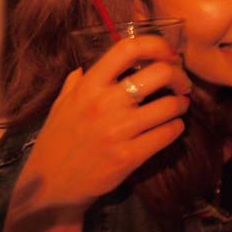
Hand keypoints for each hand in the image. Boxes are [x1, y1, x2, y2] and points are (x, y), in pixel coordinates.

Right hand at [13, 35, 190, 212]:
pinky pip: (168, 133)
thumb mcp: (61, 104)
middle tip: (180, 84)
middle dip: (178, 76)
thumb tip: (86, 66)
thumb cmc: (57, 141)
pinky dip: (176, 127)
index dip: (157, 44)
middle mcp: (105, 103)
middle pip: (160, 72)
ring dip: (181, 104)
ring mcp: (118, 130)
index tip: (169, 54)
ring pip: (171, 105)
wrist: (50, 186)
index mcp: (89, 85)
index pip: (129, 48)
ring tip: (178, 106)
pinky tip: (171, 127)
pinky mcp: (129, 156)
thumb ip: (77, 82)